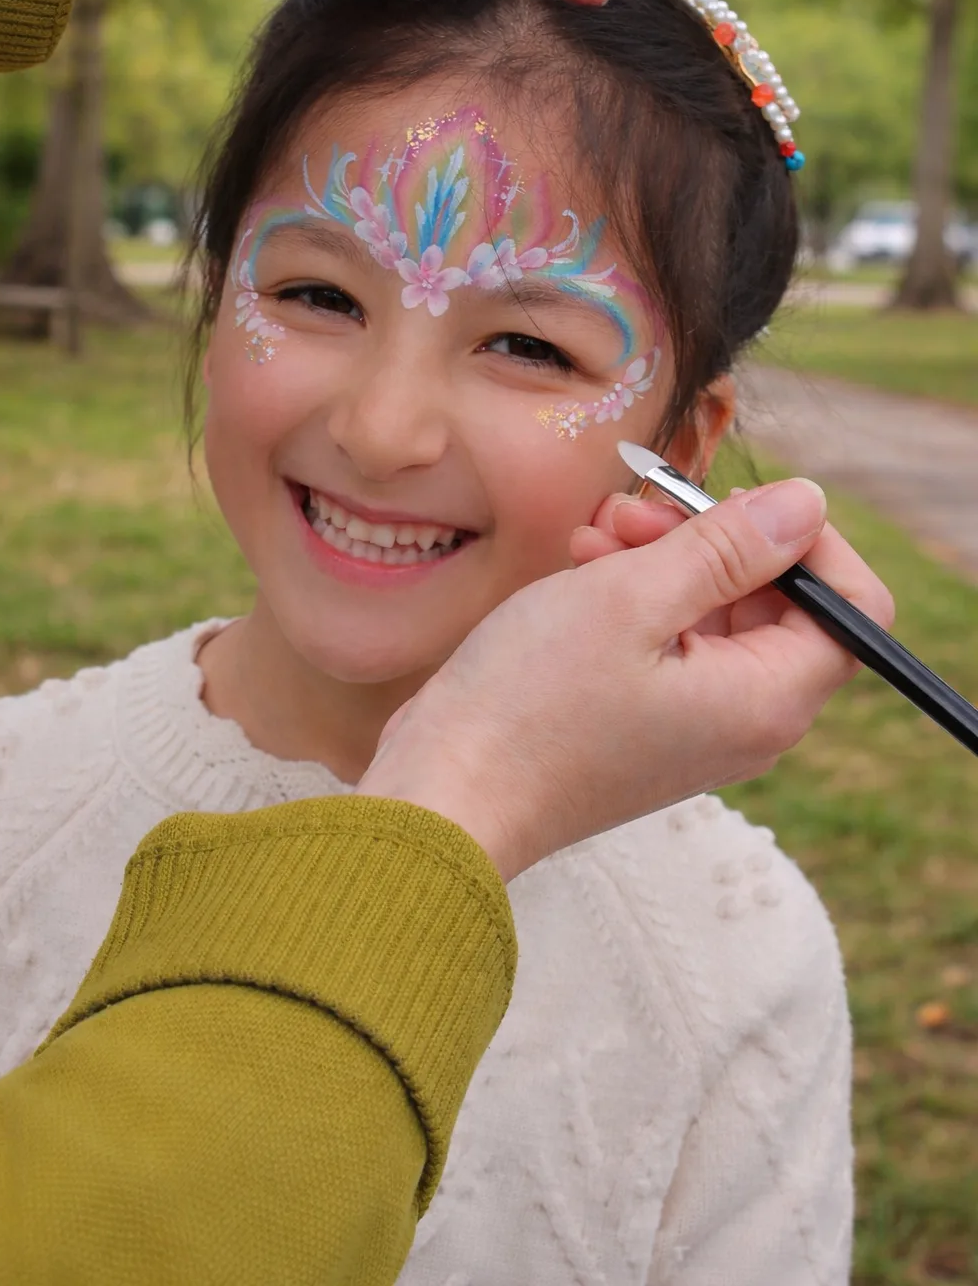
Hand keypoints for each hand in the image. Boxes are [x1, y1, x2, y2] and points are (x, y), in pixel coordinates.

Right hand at [358, 480, 894, 880]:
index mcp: (766, 699)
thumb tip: (807, 503)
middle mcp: (747, 722)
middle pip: (777, 604)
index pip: (851, 607)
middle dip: (715, 541)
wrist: (445, 795)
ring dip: (663, 561)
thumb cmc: (531, 702)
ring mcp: (696, 729)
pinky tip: (580, 570)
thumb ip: (729, 546)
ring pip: (714, 616)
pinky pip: (669, 646)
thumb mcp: (633, 596)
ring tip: (593, 536)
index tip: (737, 502)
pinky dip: (635, 598)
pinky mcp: (648, 727)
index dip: (808, 541)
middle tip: (640, 510)